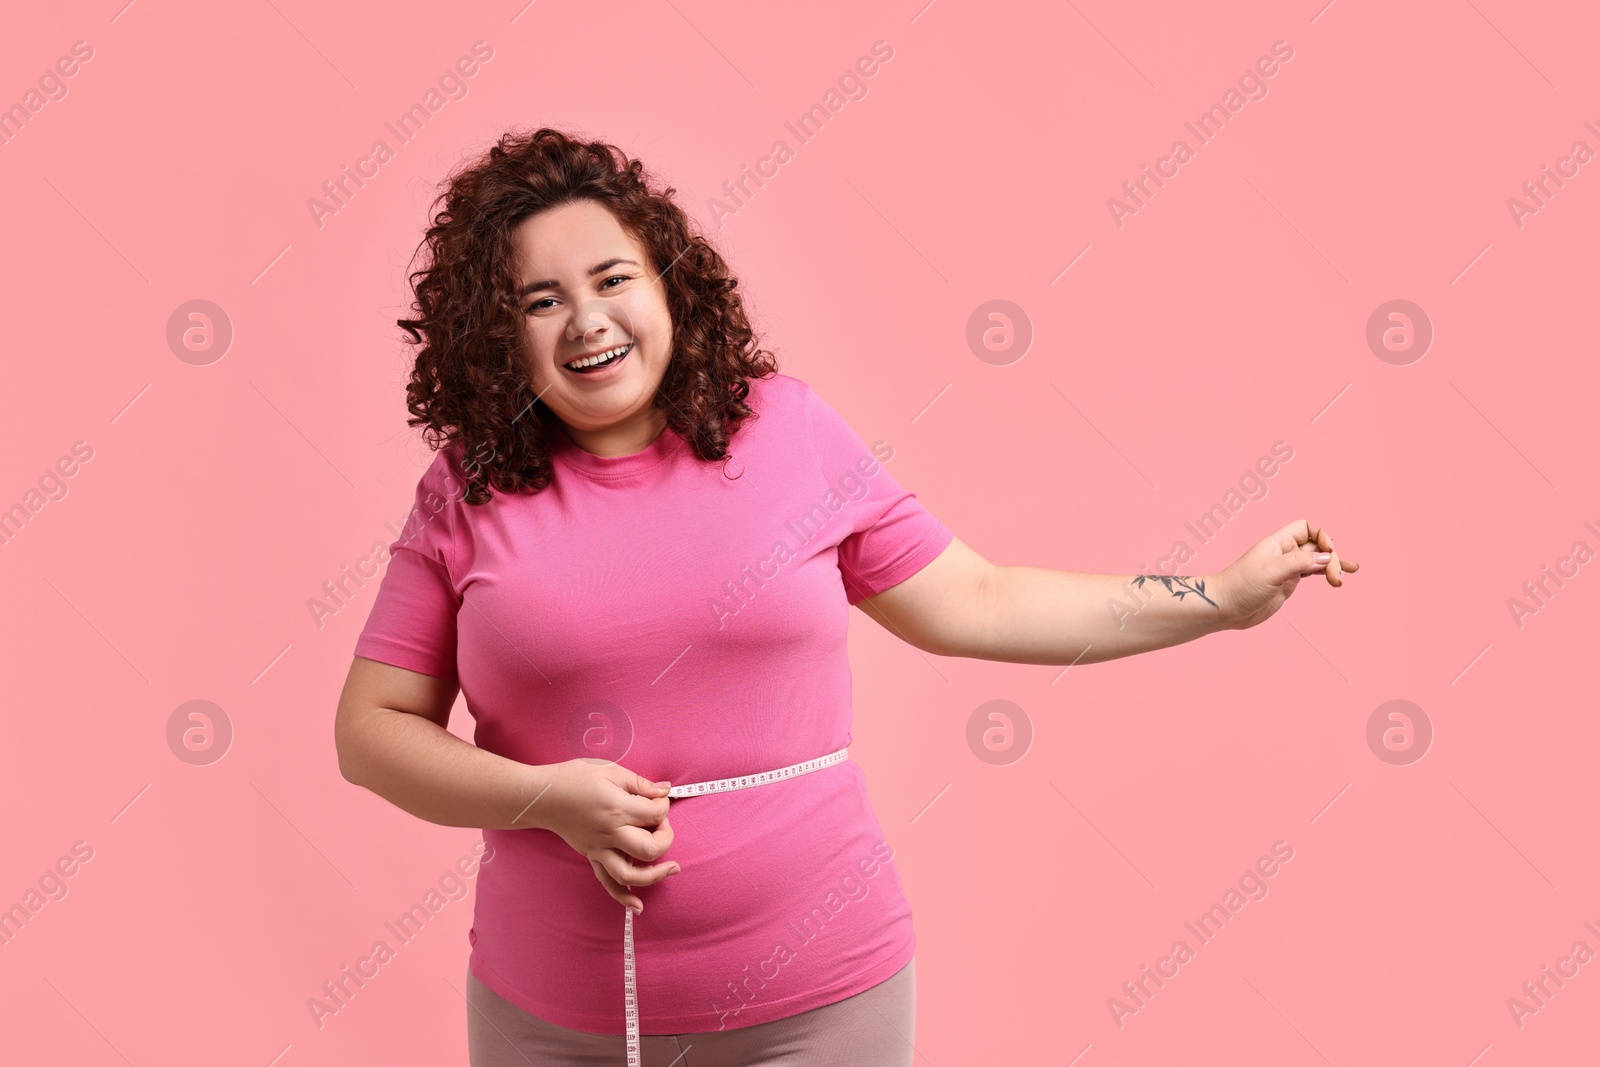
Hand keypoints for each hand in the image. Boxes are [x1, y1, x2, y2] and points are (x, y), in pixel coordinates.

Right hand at [535, 759, 682, 912]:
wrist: (541, 796)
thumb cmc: (574, 778)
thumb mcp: (609, 769)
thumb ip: (639, 783)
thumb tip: (665, 791)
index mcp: (616, 809)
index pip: (655, 814)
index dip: (664, 805)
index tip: (659, 799)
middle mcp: (609, 833)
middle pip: (649, 848)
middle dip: (666, 837)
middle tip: (662, 823)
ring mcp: (599, 849)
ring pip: (630, 874)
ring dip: (655, 875)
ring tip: (672, 868)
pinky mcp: (592, 856)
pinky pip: (607, 882)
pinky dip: (624, 896)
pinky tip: (638, 906)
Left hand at [1214, 519, 1358, 630]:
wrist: (1224, 608)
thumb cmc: (1240, 586)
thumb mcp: (1272, 572)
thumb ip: (1299, 562)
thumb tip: (1327, 556)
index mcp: (1279, 543)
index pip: (1307, 528)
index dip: (1322, 537)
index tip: (1329, 553)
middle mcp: (1284, 553)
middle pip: (1317, 546)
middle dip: (1331, 558)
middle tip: (1336, 577)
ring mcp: (1287, 568)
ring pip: (1317, 560)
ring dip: (1333, 565)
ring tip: (1346, 575)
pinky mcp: (1287, 583)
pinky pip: (1311, 573)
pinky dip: (1325, 573)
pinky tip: (1337, 578)